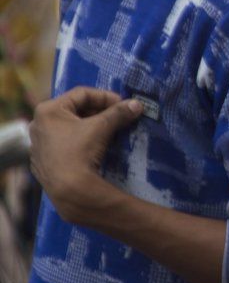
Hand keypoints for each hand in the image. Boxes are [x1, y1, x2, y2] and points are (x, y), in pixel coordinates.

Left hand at [29, 87, 143, 225]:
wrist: (69, 189)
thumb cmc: (80, 151)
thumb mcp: (102, 127)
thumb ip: (119, 113)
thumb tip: (137, 104)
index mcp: (48, 110)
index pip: (82, 93)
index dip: (106, 96)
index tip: (122, 104)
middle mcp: (37, 124)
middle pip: (74, 109)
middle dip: (98, 111)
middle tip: (117, 117)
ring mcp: (38, 144)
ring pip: (68, 127)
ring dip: (89, 125)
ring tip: (108, 131)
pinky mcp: (42, 161)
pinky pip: (63, 143)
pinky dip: (79, 141)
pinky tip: (92, 148)